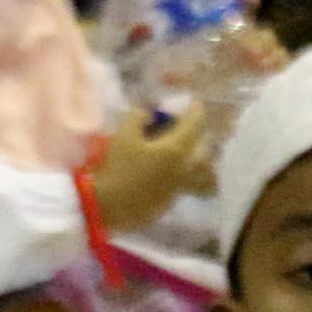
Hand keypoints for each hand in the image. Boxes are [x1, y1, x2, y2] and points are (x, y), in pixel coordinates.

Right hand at [88, 102, 214, 232]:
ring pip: (200, 172)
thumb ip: (138, 117)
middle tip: (188, 129)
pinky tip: (169, 170)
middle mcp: (184, 170)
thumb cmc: (117, 168)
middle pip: (205, 151)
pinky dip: (185, 174)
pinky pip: (186, 185)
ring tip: (185, 152)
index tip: (194, 103)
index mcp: (176, 150)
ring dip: (197, 159)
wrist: (107, 207)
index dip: (195, 111)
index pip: (195, 125)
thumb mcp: (123, 135)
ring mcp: (179, 189)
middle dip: (200, 136)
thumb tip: (148, 115)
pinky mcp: (170, 203)